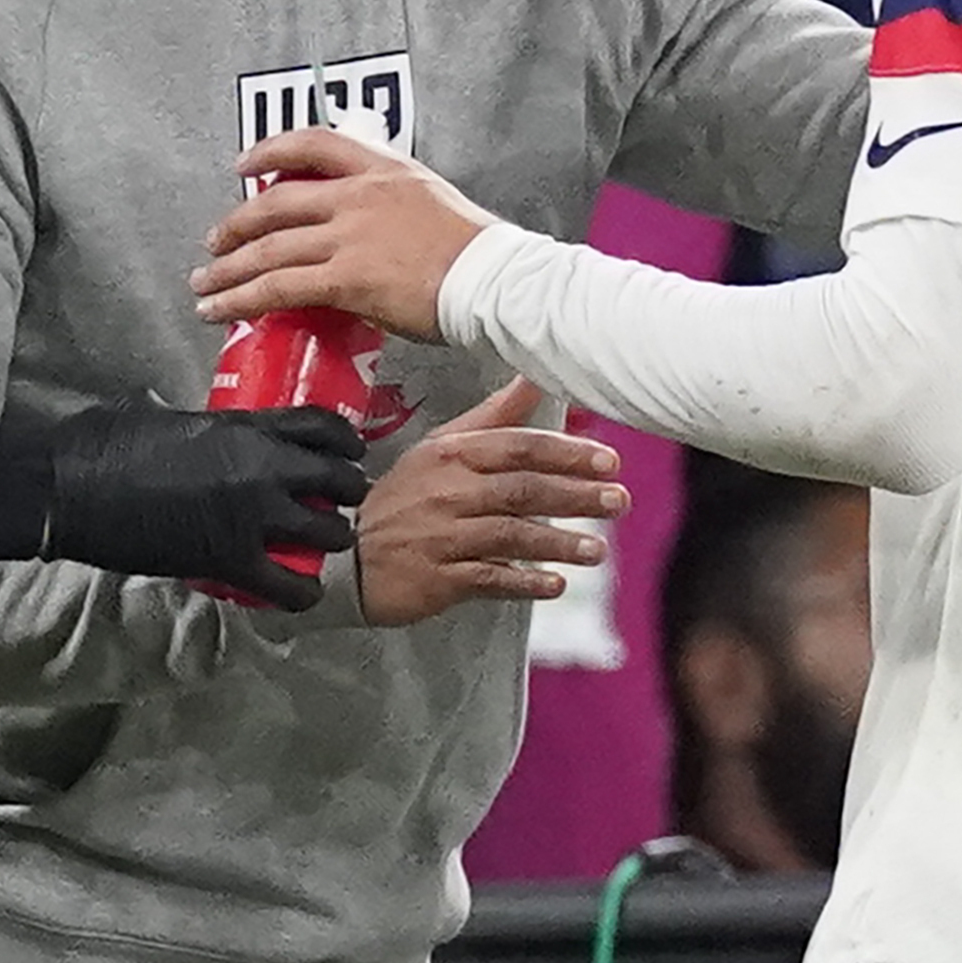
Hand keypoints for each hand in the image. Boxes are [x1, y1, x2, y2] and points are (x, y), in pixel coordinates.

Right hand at [43, 404, 367, 611]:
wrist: (67, 487)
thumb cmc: (103, 445)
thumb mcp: (170, 419)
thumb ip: (208, 427)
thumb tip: (210, 433)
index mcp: (243, 426)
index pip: (320, 427)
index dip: (344, 442)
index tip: (349, 453)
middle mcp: (261, 466)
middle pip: (338, 478)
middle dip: (348, 492)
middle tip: (341, 504)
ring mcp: (251, 514)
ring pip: (326, 532)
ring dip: (330, 541)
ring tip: (322, 547)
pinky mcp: (230, 560)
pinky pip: (288, 586)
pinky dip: (301, 594)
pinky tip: (300, 594)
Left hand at [192, 127, 495, 339]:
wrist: (496, 280)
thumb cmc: (480, 254)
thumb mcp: (435, 204)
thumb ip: (394, 209)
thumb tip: (370, 236)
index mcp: (385, 171)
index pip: (315, 144)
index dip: (271, 151)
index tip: (245, 165)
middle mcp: (359, 197)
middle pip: (276, 202)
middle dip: (236, 224)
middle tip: (216, 240)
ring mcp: (349, 237)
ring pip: (269, 249)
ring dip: (228, 269)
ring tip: (205, 284)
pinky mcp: (345, 279)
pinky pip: (278, 288)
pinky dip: (241, 300)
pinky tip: (221, 310)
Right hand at [353, 377, 628, 625]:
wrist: (344, 553)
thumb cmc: (402, 497)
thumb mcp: (440, 447)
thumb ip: (492, 417)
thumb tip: (533, 377)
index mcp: (452, 455)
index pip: (518, 447)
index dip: (566, 453)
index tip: (608, 460)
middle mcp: (449, 493)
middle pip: (522, 490)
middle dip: (575, 496)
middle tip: (617, 500)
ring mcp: (443, 537)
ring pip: (510, 536)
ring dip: (558, 544)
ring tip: (597, 550)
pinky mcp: (439, 578)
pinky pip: (488, 579)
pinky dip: (523, 582)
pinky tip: (554, 585)